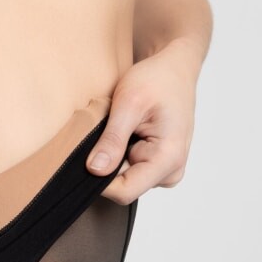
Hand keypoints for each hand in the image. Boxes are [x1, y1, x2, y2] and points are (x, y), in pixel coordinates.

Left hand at [87, 41, 199, 203]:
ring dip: (115, 157)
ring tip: (122, 129)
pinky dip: (121, 155)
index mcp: (169, 159)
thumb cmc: (158, 79)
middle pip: (124, 187)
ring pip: (125, 179)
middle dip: (109, 164)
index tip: (87, 157)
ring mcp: (166, 171)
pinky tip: (128, 134)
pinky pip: (130, 171)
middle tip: (109, 132)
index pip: (125, 191)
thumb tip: (96, 170)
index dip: (100, 182)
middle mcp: (171, 172)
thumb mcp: (129, 102)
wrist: (175, 69)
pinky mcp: (158, 167)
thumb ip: (113, 139)